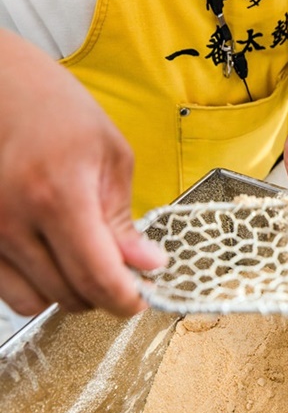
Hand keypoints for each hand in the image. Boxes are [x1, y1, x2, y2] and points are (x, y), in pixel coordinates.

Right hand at [0, 30, 165, 316]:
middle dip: (103, 294)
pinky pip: (5, 289)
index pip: (97, 276)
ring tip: (83, 259)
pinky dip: (35, 284)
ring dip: (67, 292)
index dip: (125, 300)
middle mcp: (14, 220)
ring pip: (34, 301)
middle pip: (68, 295)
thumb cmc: (60, 111)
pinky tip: (51, 256)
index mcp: (59, 195)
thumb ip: (124, 219)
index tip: (140, 300)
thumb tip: (147, 265)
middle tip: (120, 270)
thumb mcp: (111, 156)